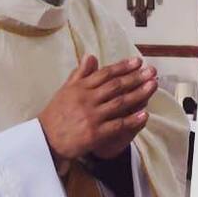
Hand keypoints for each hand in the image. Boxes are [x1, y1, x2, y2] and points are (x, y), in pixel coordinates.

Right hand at [37, 55, 157, 161]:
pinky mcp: (95, 133)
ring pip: (119, 103)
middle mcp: (87, 99)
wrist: (44, 140)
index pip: (105, 74)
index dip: (123, 67)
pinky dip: (132, 119)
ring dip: (138, 94)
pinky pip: (117, 125)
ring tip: (153, 86)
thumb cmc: (56, 114)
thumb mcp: (65, 90)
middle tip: (152, 71)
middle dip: (136, 77)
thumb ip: (80, 74)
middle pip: (116, 86)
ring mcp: (92, 116)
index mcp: (80, 87)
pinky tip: (145, 114)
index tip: (138, 61)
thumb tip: (91, 56)